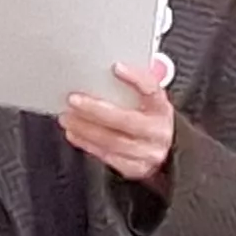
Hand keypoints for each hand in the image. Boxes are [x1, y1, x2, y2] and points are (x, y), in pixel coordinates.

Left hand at [61, 59, 180, 186]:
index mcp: (161, 108)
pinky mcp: (136, 168)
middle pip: (125, 120)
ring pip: (112, 141)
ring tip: (68, 117)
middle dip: (95, 109)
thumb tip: (104, 72)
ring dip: (85, 128)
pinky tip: (75, 134)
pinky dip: (87, 144)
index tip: (116, 67)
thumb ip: (133, 89)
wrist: (167, 152)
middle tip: (74, 99)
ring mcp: (148, 152)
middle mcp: (158, 131)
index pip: (152, 89)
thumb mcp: (149, 102)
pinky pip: (107, 156)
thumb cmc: (151, 121)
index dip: (135, 78)